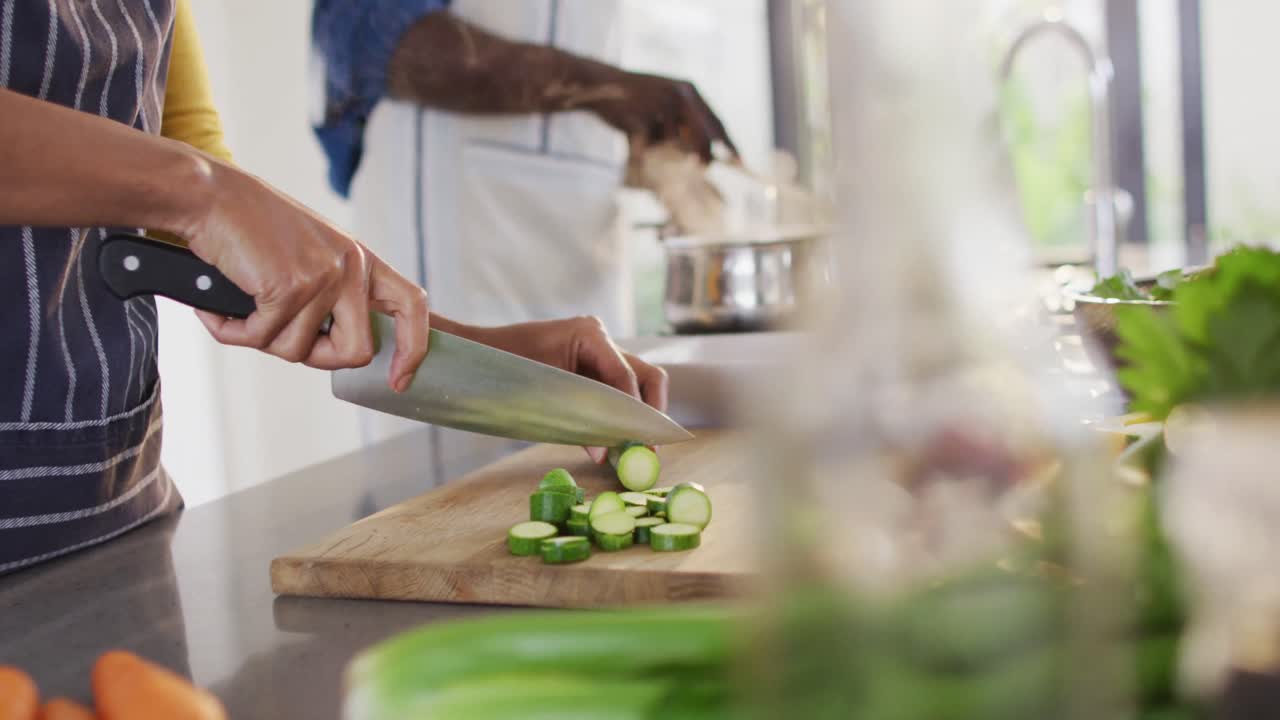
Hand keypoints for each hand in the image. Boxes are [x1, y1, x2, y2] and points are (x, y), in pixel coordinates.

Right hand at [182, 163, 429, 391]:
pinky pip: (262, 338)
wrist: (210, 196)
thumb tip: (337, 348)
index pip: (411, 305)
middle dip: (318, 359)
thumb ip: (332, 293)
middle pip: (357, 351)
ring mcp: (323, 277)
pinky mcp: (289, 287)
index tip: (399, 379)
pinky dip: (233, 331)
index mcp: (361, 260)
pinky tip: (218, 309)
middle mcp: (350, 267)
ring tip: (241, 307)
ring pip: (300, 351)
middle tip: (280, 339)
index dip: (413, 348)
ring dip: (263, 338)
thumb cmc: (251, 228)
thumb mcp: (310, 254)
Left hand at [441, 315, 668, 461]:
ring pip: (636, 386)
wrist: (473, 357)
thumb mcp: (541, 393)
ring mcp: (598, 354)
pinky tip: (613, 442)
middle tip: (648, 449)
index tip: (637, 443)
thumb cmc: (500, 367)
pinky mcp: (590, 371)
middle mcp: (601, 340)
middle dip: (649, 413)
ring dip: (635, 417)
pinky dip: (618, 417)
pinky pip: (616, 394)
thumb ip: (578, 419)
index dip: (634, 412)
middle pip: (646, 376)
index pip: (627, 376)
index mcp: (589, 334)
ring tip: (632, 450)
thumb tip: (604, 452)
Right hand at [587, 71, 736, 163]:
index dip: (729, 144)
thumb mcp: (666, 104)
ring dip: (658, 144)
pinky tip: (631, 128)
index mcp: (689, 90)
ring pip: (673, 143)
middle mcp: (680, 95)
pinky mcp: (644, 117)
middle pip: (702, 137)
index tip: (741, 161)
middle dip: (703, 156)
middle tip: (703, 168)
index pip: (716, 122)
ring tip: (643, 128)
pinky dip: (642, 145)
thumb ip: (686, 124)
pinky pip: (650, 144)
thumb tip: (709, 157)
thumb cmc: (636, 99)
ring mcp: (662, 105)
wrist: (601, 85)